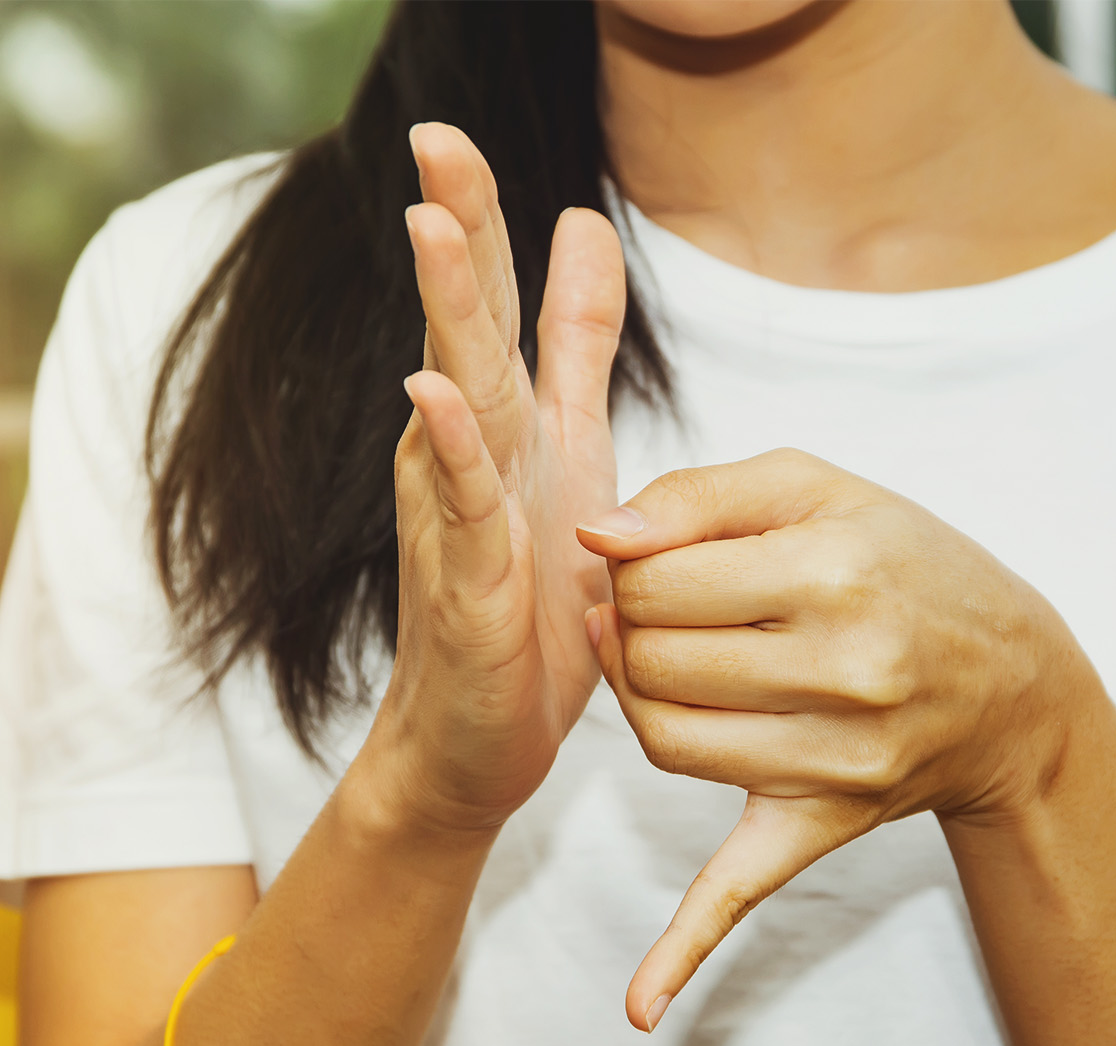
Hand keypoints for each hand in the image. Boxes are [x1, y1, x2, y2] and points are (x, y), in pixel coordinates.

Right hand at [368, 125, 625, 839]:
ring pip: (457, 406)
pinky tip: (432, 396)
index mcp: (502, 427)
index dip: (478, 219)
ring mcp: (461, 524)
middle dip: (453, 234)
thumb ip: (573, 347)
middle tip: (433, 137)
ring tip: (428, 231)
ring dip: (444, 320)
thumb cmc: (525, 607)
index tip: (451, 128)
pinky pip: (464, 515)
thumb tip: (582, 224)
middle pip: (463, 332)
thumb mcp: (566, 456)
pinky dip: (453, 456)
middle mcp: (469, 462)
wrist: (481, 743)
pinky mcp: (468, 592)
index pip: (490, 306)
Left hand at [578, 449, 1100, 1028]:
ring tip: (658, 666)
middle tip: (649, 613)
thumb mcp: (821, 488)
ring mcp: (834, 761)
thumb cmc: (906, 567)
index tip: (642, 566)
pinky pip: (739, 896)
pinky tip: (640, 1009)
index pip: (659, 583)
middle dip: (629, 627)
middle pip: (654, 658)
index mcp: (836, 572)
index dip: (628, 571)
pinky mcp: (821, 826)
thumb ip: (702, 495)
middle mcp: (843, 672)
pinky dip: (682, 955)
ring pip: (663, 739)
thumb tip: (600, 543)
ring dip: (636, 698)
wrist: (1013, 684)